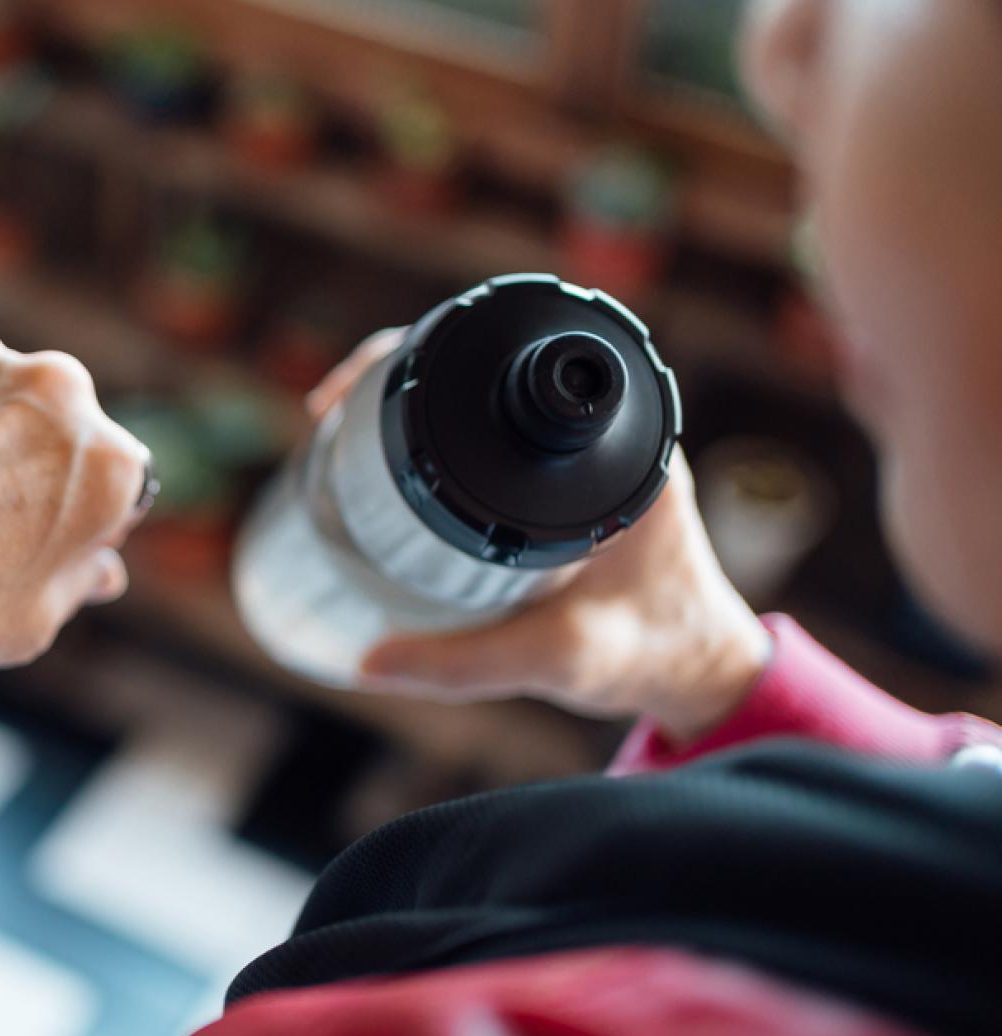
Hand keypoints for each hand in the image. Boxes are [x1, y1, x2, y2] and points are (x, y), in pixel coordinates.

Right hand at [316, 331, 771, 741]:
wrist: (702, 672)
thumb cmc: (656, 654)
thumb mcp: (560, 661)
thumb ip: (468, 663)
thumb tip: (372, 663)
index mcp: (626, 453)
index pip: (516, 373)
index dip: (433, 362)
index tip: (364, 392)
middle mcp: (610, 436)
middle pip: (492, 370)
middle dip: (404, 373)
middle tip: (333, 411)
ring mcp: (589, 452)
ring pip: (490, 396)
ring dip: (419, 399)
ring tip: (347, 424)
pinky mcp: (569, 477)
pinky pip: (498, 431)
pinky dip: (444, 431)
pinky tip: (397, 454)